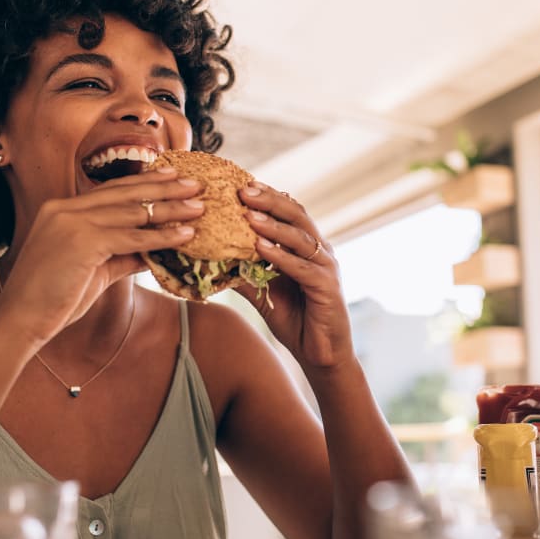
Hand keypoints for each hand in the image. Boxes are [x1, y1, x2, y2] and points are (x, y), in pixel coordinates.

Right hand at [0, 169, 203, 347]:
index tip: (173, 177)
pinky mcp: (81, 241)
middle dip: (165, 187)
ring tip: (199, 208)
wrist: (20, 321)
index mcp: (62, 209)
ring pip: (133, 212)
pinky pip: (132, 237)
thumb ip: (123, 254)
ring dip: (171, 209)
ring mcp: (71, 222)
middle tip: (196, 184)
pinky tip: (185, 235)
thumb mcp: (95, 269)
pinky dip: (162, 236)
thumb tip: (155, 250)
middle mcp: (65, 209)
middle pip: (126, 193)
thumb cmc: (55, 298)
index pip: (111, 190)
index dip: (145, 182)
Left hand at [236, 182, 351, 368]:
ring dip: (273, 225)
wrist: (321, 354)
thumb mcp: (263, 292)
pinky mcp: (327, 287)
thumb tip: (212, 259)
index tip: (240, 184)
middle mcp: (320, 251)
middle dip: (269, 201)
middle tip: (243, 189)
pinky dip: (281, 256)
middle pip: (297, 215)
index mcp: (307, 247)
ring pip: (300, 237)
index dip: (267, 197)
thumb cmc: (295, 320)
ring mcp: (326, 267)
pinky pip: (302, 267)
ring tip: (249, 214)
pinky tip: (260, 247)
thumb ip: (245, 273)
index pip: (289, 212)